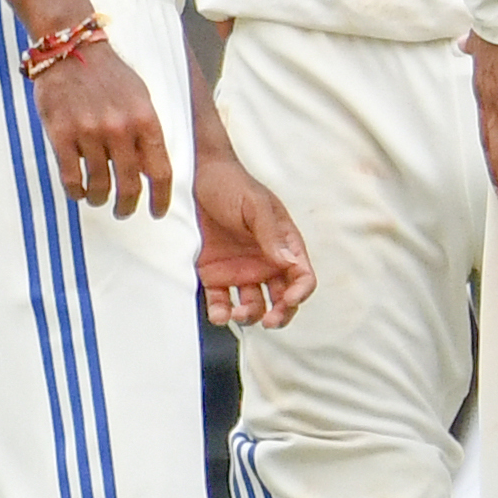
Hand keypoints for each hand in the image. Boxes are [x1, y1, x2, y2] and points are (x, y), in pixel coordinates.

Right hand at [34, 32, 173, 218]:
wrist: (72, 50)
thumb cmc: (111, 75)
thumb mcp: (142, 98)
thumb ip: (147, 131)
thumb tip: (149, 167)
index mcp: (146, 120)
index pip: (160, 170)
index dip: (160, 197)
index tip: (157, 211)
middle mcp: (120, 129)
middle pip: (129, 183)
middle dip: (128, 204)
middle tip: (125, 211)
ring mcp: (89, 132)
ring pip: (98, 183)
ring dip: (100, 199)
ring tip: (100, 200)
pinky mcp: (60, 134)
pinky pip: (70, 175)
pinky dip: (76, 191)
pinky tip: (78, 193)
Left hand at [193, 147, 315, 330]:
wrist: (194, 177)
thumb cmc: (232, 185)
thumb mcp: (255, 205)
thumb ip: (271, 234)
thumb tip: (288, 263)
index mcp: (284, 245)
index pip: (302, 276)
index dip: (300, 292)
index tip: (290, 300)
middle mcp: (266, 262)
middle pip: (282, 298)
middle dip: (280, 314)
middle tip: (271, 321)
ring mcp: (240, 270)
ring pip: (253, 305)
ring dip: (250, 315)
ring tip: (238, 313)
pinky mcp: (214, 275)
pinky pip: (220, 301)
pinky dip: (221, 313)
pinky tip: (219, 314)